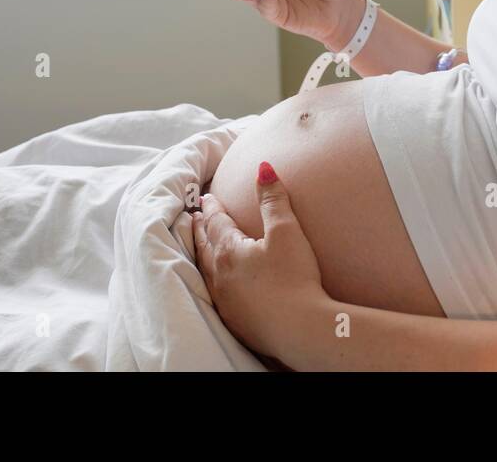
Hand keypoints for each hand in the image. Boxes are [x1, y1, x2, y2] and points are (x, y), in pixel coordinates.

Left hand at [192, 162, 327, 364]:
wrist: (300, 328)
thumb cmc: (295, 278)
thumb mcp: (287, 231)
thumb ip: (273, 199)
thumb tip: (263, 168)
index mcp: (228, 252)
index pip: (215, 223)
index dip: (212, 208)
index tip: (206, 198)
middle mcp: (219, 277)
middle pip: (204, 246)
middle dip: (200, 229)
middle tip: (196, 218)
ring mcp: (225, 301)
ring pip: (206, 271)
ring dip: (202, 254)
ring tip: (202, 245)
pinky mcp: (235, 320)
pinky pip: (216, 293)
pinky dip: (212, 280)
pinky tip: (221, 283)